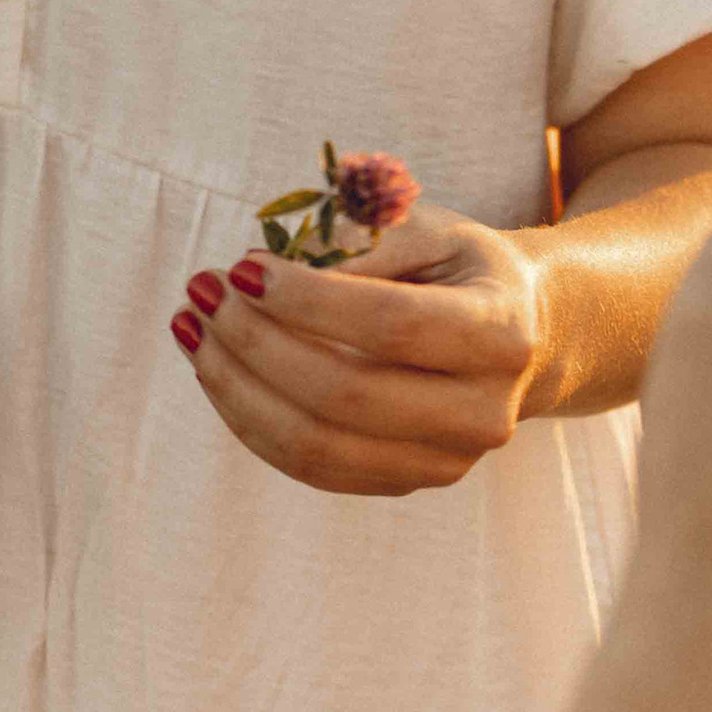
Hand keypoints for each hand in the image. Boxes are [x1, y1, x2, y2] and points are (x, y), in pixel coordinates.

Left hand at [176, 203, 546, 495]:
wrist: (519, 333)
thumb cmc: (455, 266)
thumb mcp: (424, 227)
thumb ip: (357, 241)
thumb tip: (258, 272)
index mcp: (501, 332)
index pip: (391, 325)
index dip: (308, 301)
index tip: (241, 265)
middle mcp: (484, 411)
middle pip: (347, 395)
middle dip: (257, 343)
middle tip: (203, 292)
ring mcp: (446, 461)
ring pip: (318, 445)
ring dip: (237, 388)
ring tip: (192, 327)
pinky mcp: (405, 483)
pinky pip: (310, 468)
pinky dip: (250, 419)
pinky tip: (215, 368)